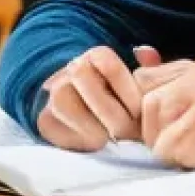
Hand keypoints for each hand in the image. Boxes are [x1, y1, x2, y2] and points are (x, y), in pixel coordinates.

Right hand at [38, 44, 161, 151]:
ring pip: (63, 100)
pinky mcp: (45, 119)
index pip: (109, 65)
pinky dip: (74, 138)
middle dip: (108, 109)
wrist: (92, 116)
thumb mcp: (141, 85)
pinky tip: (92, 144)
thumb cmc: (125, 101)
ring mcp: (55, 92)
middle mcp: (73, 68)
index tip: (137, 112)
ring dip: (89, 124)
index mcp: (97, 56)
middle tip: (124, 130)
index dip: (126, 91)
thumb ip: (149, 69)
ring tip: (108, 138)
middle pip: (82, 77)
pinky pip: (52, 125)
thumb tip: (144, 51)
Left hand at [134, 59, 194, 168]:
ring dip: (170, 148)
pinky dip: (182, 160)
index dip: (143, 103)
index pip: (140, 80)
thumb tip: (139, 53)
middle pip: (144, 111)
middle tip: (182, 132)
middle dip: (155, 130)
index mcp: (186, 69)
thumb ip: (167, 71)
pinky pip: (171, 155)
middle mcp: (188, 85)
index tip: (158, 115)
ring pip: (155, 138)